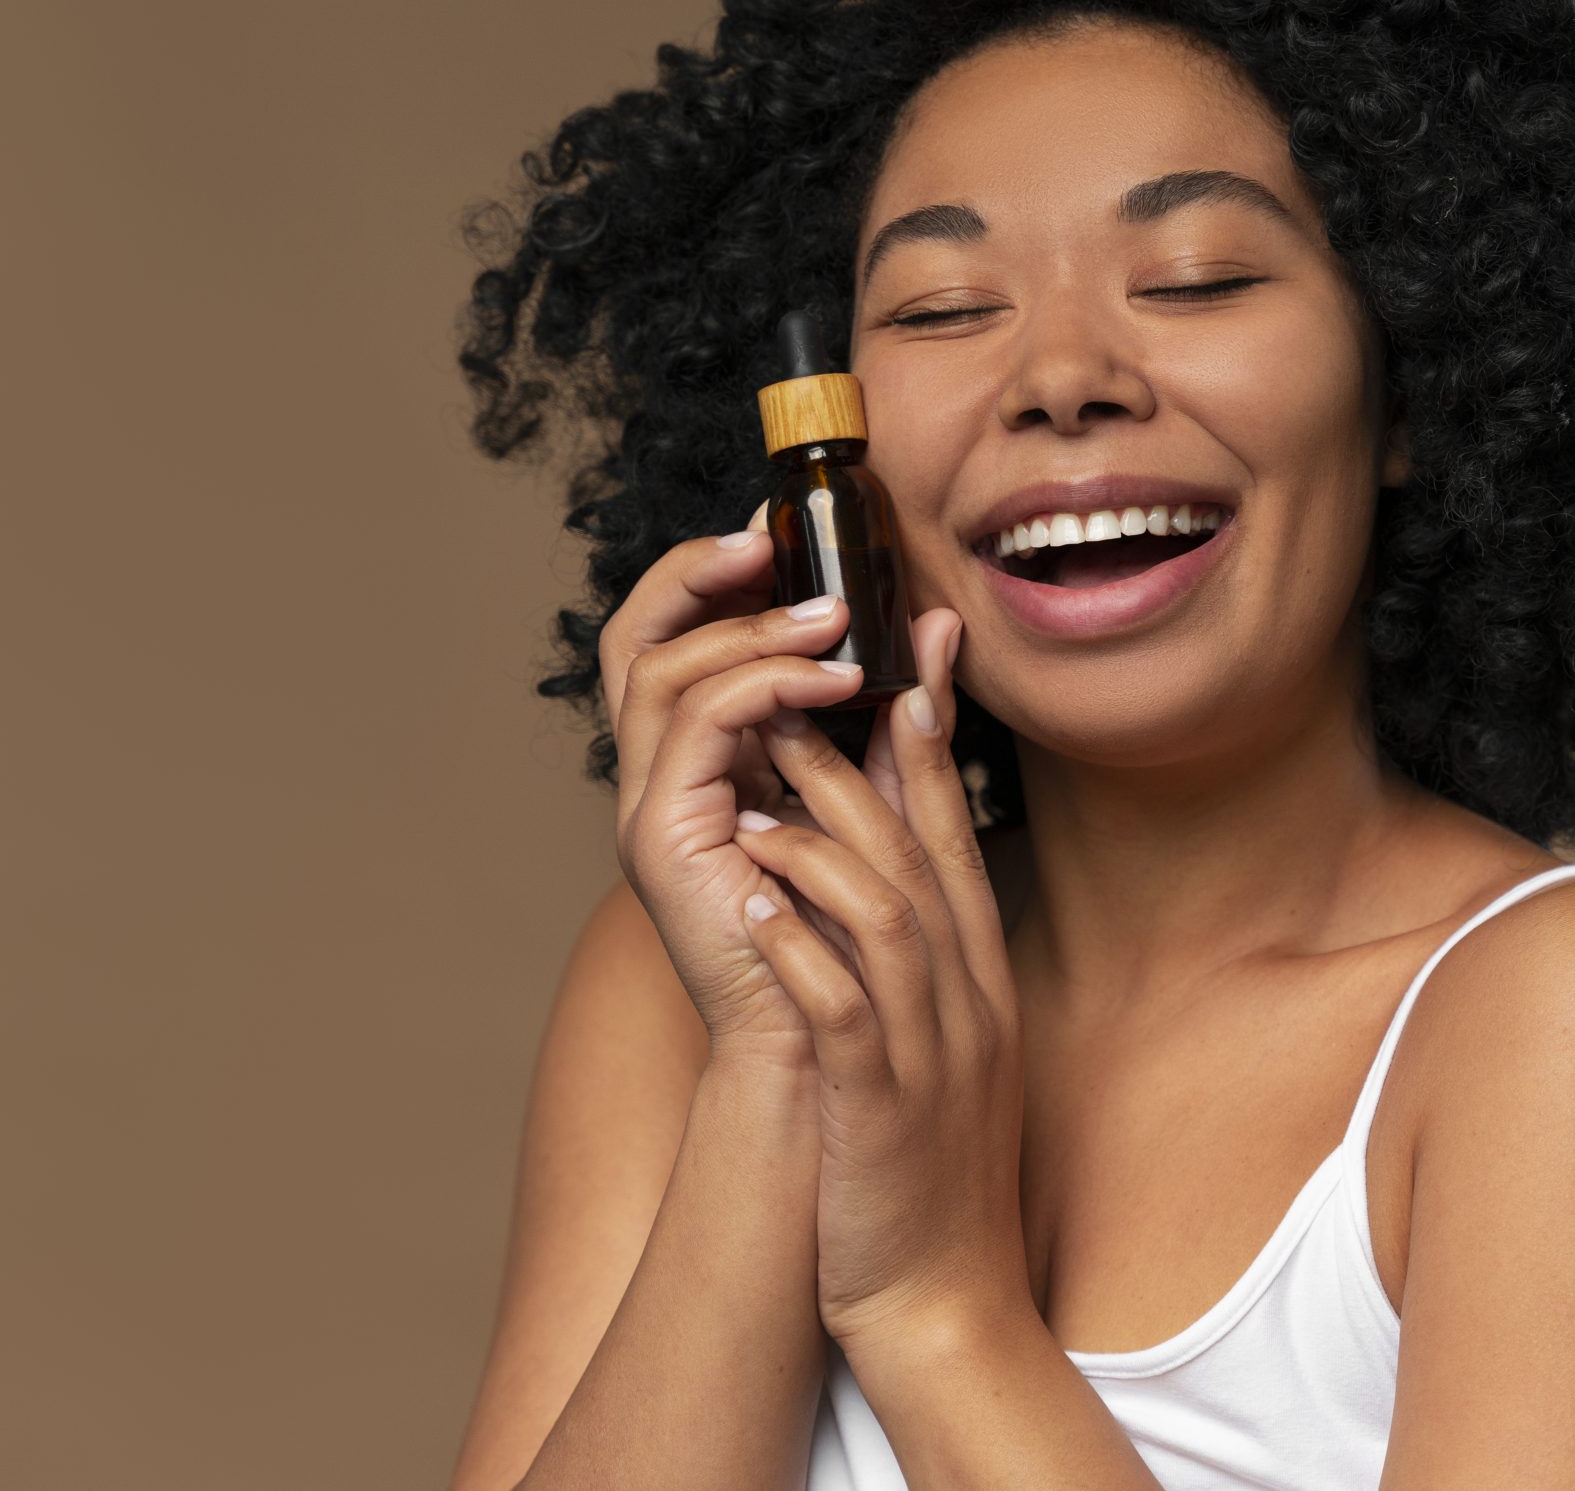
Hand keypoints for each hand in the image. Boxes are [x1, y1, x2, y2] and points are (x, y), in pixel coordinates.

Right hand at [598, 499, 877, 1061]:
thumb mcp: (886, 793)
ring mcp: (650, 806)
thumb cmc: (858, 931)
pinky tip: (833, 685)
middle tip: (772, 542)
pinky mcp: (661, 836)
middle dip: (696, 575)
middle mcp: (661, 776)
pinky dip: (763, 686)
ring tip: (834, 624)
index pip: (674, 639)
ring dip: (750, 630)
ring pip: (660, 670)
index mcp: (703, 760)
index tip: (780, 534)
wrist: (834, 1041)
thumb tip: (941, 620)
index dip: (710, 577)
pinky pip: (694, 725)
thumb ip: (903, 711)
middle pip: (633, 638)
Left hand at [727, 611, 1033, 1351]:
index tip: (899, 671)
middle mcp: (968, 1002)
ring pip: (887, 913)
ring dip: (823, 846)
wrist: (946, 1304)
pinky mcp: (882, 1106)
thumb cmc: (925, 1172)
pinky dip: (798, 946)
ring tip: (758, 795)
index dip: (929, 751)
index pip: (955, 843)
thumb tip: (880, 886)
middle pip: (922, 855)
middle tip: (800, 698)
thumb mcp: (944, 1052)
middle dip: (864, 768)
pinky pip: (843, 1006)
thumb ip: (924, 965)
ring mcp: (931, 1052)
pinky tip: (750, 903)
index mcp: (981, 982)